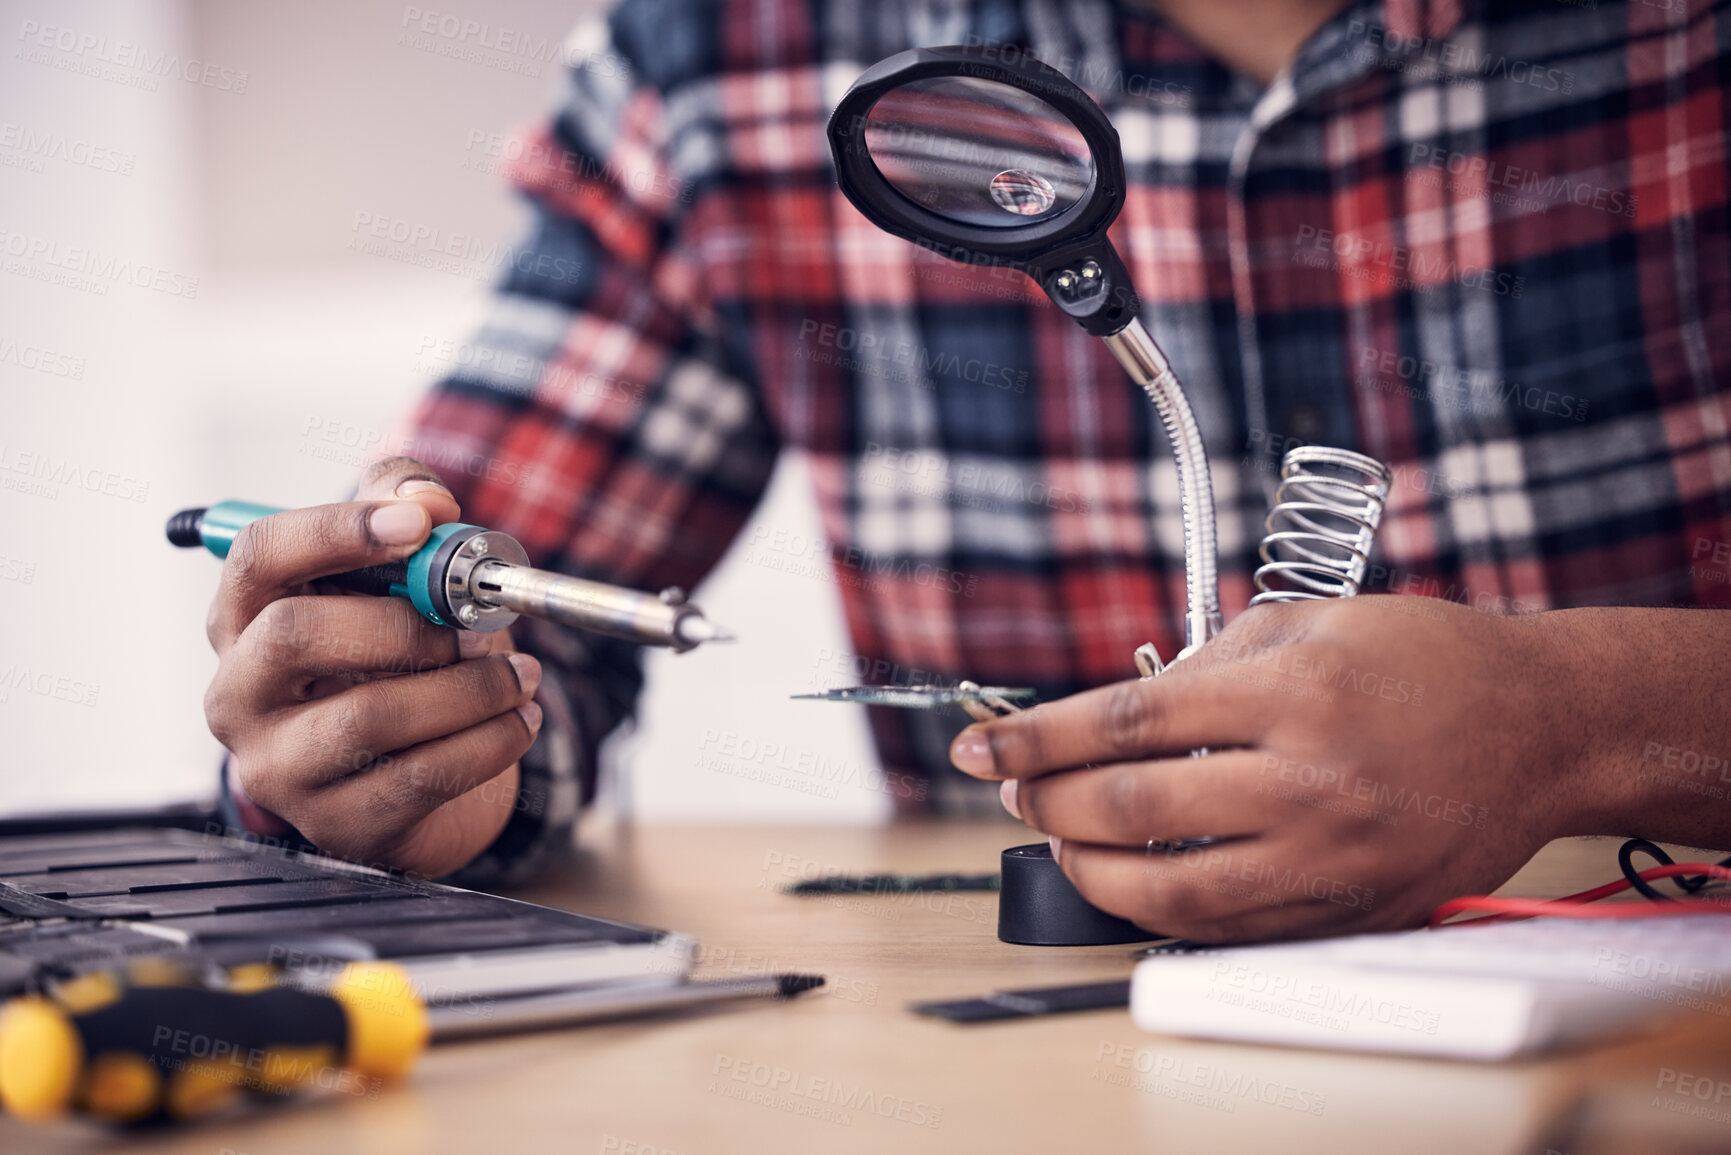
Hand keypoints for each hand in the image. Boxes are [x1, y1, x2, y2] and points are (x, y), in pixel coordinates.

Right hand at [203, 456, 542, 877]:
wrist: (412, 772)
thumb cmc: (394, 656)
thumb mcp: (395, 573)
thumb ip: (405, 507)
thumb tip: (426, 497)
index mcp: (242, 616)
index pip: (260, 555)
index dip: (338, 529)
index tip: (420, 522)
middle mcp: (239, 694)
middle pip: (296, 634)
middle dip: (405, 622)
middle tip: (474, 624)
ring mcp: (279, 767)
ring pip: (368, 717)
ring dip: (468, 688)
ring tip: (519, 674)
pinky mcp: (337, 824)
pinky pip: (420, 778)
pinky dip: (490, 742)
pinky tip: (521, 719)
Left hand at [949, 597, 1590, 942]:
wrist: (1544, 729)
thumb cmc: (1430, 662)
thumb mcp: (1313, 622)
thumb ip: (1208, 661)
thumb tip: (1117, 712)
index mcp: (1294, 693)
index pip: (1126, 722)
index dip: (1037, 737)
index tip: (982, 747)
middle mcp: (1309, 781)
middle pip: (1130, 809)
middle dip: (1046, 801)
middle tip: (1015, 787)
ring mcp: (1331, 858)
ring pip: (1169, 891)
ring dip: (1089, 870)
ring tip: (1062, 840)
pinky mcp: (1350, 910)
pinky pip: (1231, 928)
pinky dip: (1162, 909)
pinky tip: (1132, 881)